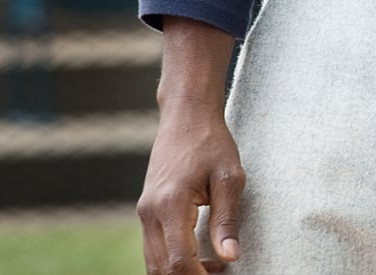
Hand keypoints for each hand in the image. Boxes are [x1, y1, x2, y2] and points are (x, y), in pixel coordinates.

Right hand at [139, 102, 245, 274]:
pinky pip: (154, 247)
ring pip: (153, 262)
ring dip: (180, 272)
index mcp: (170, 205)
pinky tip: (201, 256)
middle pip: (160, 268)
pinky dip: (172, 260)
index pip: (179, 259)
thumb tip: (231, 256)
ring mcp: (144, 212)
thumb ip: (228, 219)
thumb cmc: (211, 142)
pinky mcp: (146, 211)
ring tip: (216, 268)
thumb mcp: (230, 177)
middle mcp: (150, 212)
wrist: (186, 116)